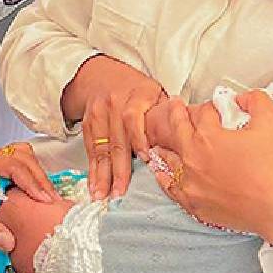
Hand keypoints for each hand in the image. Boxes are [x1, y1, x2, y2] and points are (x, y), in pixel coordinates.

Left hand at [0, 143, 59, 203]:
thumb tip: (8, 241)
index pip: (12, 165)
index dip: (31, 182)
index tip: (43, 199)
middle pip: (22, 157)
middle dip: (40, 179)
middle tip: (52, 200)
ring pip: (22, 155)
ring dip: (38, 173)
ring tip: (49, 194)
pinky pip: (18, 159)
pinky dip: (31, 171)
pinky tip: (39, 187)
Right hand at [64, 56, 166, 199]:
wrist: (104, 77)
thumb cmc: (138, 91)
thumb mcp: (157, 94)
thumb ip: (167, 116)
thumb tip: (185, 141)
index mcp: (137, 95)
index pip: (135, 118)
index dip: (139, 139)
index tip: (145, 158)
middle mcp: (114, 104)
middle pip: (116, 139)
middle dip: (118, 169)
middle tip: (120, 192)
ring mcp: (98, 114)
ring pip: (101, 148)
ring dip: (101, 174)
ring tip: (102, 195)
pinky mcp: (88, 124)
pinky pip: (90, 149)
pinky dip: (92, 169)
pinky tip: (94, 185)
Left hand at [146, 93, 272, 252]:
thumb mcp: (269, 123)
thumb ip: (257, 101)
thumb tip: (245, 98)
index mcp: (207, 136)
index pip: (202, 113)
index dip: (210, 107)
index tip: (215, 109)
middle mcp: (193, 158)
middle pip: (177, 130)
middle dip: (176, 115)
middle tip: (175, 106)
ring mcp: (191, 182)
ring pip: (169, 159)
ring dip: (165, 146)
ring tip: (160, 141)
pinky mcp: (194, 203)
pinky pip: (171, 188)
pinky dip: (164, 178)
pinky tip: (161, 173)